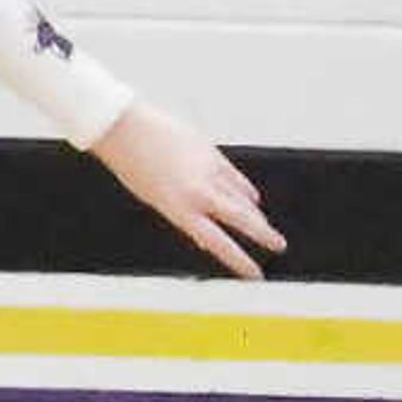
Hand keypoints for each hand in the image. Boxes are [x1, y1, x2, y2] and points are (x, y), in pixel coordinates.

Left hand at [89, 99, 283, 278]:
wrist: (123, 127)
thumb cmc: (130, 164)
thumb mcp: (153, 200)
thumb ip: (182, 217)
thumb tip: (204, 237)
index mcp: (179, 208)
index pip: (218, 243)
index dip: (240, 261)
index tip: (255, 274)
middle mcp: (197, 191)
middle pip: (242, 219)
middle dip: (264, 234)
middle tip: (278, 245)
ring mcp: (208, 170)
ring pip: (243, 197)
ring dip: (255, 213)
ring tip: (264, 225)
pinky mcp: (211, 152)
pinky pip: (235, 176)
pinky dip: (245, 189)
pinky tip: (251, 197)